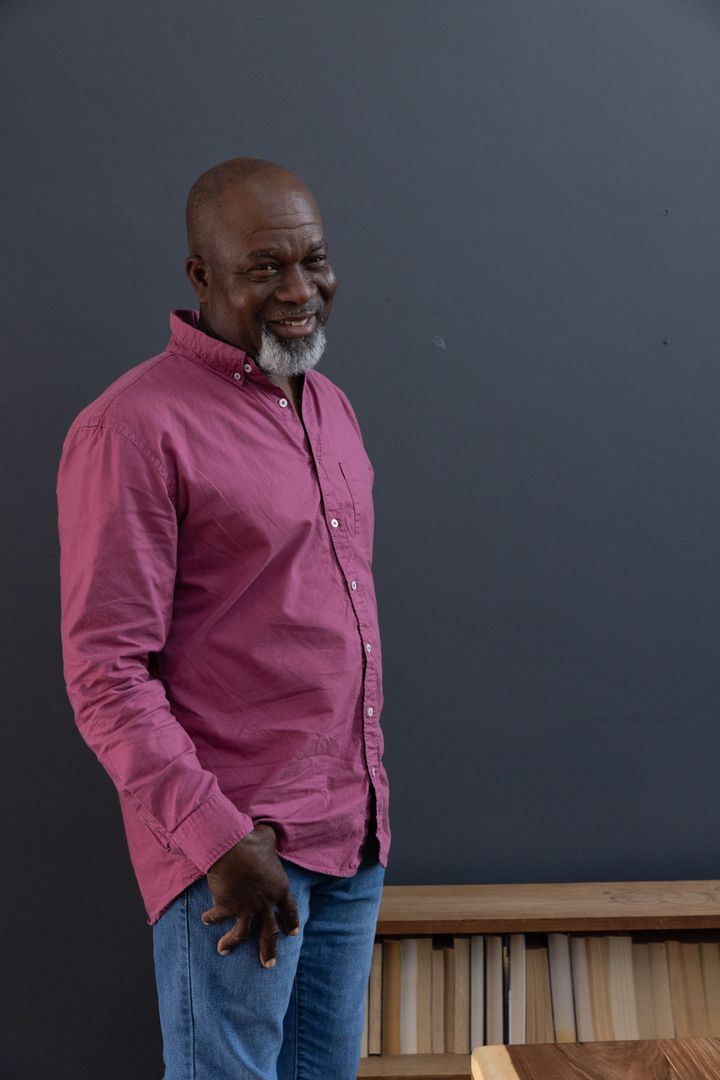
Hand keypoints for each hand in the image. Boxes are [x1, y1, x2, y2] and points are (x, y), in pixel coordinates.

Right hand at [202, 823, 299, 966]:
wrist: (231, 848)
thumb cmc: (251, 840)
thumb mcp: (267, 838)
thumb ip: (270, 841)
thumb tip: (268, 833)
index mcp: (279, 888)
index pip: (289, 910)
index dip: (291, 921)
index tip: (292, 934)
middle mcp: (265, 903)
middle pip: (270, 932)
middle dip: (269, 950)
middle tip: (270, 965)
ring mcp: (246, 908)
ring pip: (242, 934)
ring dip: (232, 943)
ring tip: (223, 950)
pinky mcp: (227, 907)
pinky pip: (218, 917)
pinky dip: (211, 918)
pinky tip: (205, 920)